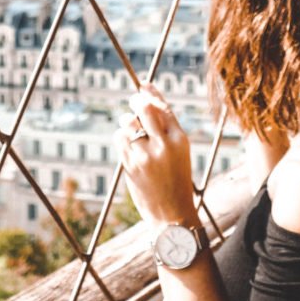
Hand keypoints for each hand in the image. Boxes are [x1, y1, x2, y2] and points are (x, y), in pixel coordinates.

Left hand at [114, 83, 196, 227]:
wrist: (172, 215)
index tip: (144, 84)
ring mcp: (145, 155)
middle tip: (133, 101)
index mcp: (180, 139)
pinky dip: (121, 136)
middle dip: (136, 101)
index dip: (152, 93)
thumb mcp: (180, 153)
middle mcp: (163, 145)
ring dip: (126, 121)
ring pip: (128, 122)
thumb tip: (146, 104)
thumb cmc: (176, 181)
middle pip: (144, 109)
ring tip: (130, 127)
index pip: (164, 107)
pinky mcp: (130, 165)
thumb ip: (167, 131)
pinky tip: (127, 143)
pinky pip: (119, 138)